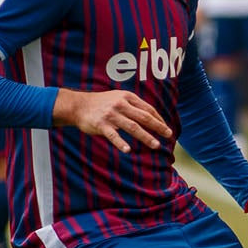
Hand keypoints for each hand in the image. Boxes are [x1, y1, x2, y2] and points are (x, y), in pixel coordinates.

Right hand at [53, 88, 171, 152]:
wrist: (78, 105)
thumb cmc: (103, 103)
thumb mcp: (120, 98)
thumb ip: (135, 106)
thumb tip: (154, 118)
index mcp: (128, 97)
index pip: (148, 109)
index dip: (159, 120)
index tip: (166, 129)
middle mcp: (121, 105)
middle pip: (144, 118)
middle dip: (158, 127)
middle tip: (168, 135)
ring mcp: (111, 115)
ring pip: (133, 127)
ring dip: (146, 137)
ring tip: (156, 145)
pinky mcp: (101, 125)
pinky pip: (113, 135)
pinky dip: (121, 143)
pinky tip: (128, 150)